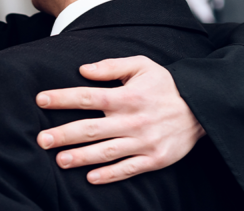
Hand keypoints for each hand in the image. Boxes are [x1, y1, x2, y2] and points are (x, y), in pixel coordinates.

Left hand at [35, 56, 204, 184]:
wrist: (202, 109)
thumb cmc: (167, 86)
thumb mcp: (143, 66)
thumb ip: (112, 66)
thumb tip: (83, 69)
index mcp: (128, 97)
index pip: (89, 97)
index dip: (63, 98)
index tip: (41, 99)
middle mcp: (133, 120)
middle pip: (92, 129)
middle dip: (64, 134)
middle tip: (41, 140)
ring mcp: (144, 142)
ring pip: (106, 152)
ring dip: (81, 157)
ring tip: (60, 160)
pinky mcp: (155, 159)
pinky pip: (128, 169)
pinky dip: (110, 175)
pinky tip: (91, 178)